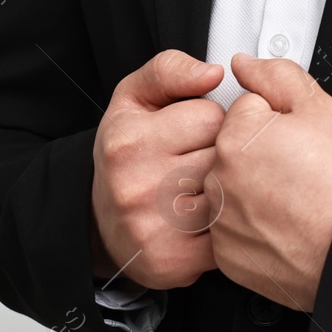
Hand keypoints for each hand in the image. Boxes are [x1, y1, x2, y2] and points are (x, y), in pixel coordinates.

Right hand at [91, 50, 225, 289]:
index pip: (211, 115)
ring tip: (207, 188)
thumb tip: (213, 72)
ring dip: (231, 189)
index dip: (212, 121)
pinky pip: (229, 234)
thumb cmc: (127, 153)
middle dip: (226, 155)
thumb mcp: (135, 98)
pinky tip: (211, 219)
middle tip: (202, 161)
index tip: (195, 132)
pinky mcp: (174, 261)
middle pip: (226, 156)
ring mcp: (154, 227)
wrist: (99, 221)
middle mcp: (137, 184)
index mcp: (129, 140)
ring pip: (232, 194)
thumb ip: (170, 70)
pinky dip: (229, 226)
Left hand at [207, 53, 331, 311]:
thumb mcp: (320, 108)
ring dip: (255, 191)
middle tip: (299, 172)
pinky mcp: (226, 254)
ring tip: (294, 201)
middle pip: (234, 151)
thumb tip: (243, 65)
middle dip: (261, 156)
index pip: (246, 112)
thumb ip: (276, 75)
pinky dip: (254, 228)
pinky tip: (283, 226)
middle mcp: (218, 180)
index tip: (299, 144)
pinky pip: (233, 230)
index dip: (277, 123)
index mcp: (235, 138)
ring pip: (232, 190)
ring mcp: (220, 221)